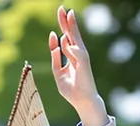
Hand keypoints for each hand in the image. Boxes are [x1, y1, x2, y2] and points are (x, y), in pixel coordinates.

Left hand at [49, 6, 107, 125]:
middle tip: (62, 8)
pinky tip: (66, 42)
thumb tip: (55, 45)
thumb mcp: (58, 74)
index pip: (66, 38)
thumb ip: (55, 60)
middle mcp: (78, 55)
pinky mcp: (84, 65)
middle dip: (66, 21)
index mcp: (72, 56)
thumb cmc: (72, 90)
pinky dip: (72, 49)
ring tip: (68, 13)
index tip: (60, 14)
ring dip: (71, 27)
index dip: (62, 27)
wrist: (82, 102)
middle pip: (71, 34)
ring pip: (75, 39)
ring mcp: (82, 59)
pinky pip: (77, 54)